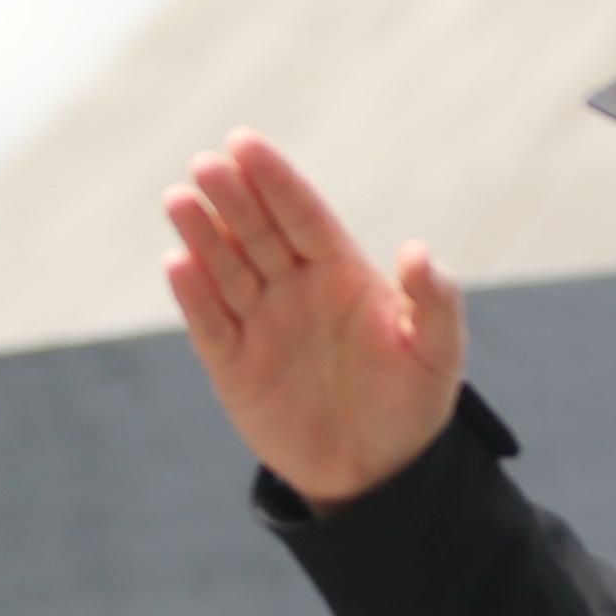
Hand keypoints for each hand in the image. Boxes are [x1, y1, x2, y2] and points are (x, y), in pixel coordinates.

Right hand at [160, 131, 465, 507]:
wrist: (376, 473)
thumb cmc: (413, 404)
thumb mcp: (438, 352)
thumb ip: (434, 299)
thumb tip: (417, 250)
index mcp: (342, 273)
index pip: (302, 215)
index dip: (275, 179)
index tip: (245, 143)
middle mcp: (295, 289)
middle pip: (257, 232)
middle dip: (232, 196)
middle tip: (206, 163)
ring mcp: (261, 325)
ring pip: (225, 268)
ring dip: (202, 234)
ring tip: (178, 199)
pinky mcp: (233, 367)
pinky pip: (208, 324)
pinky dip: (192, 296)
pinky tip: (177, 263)